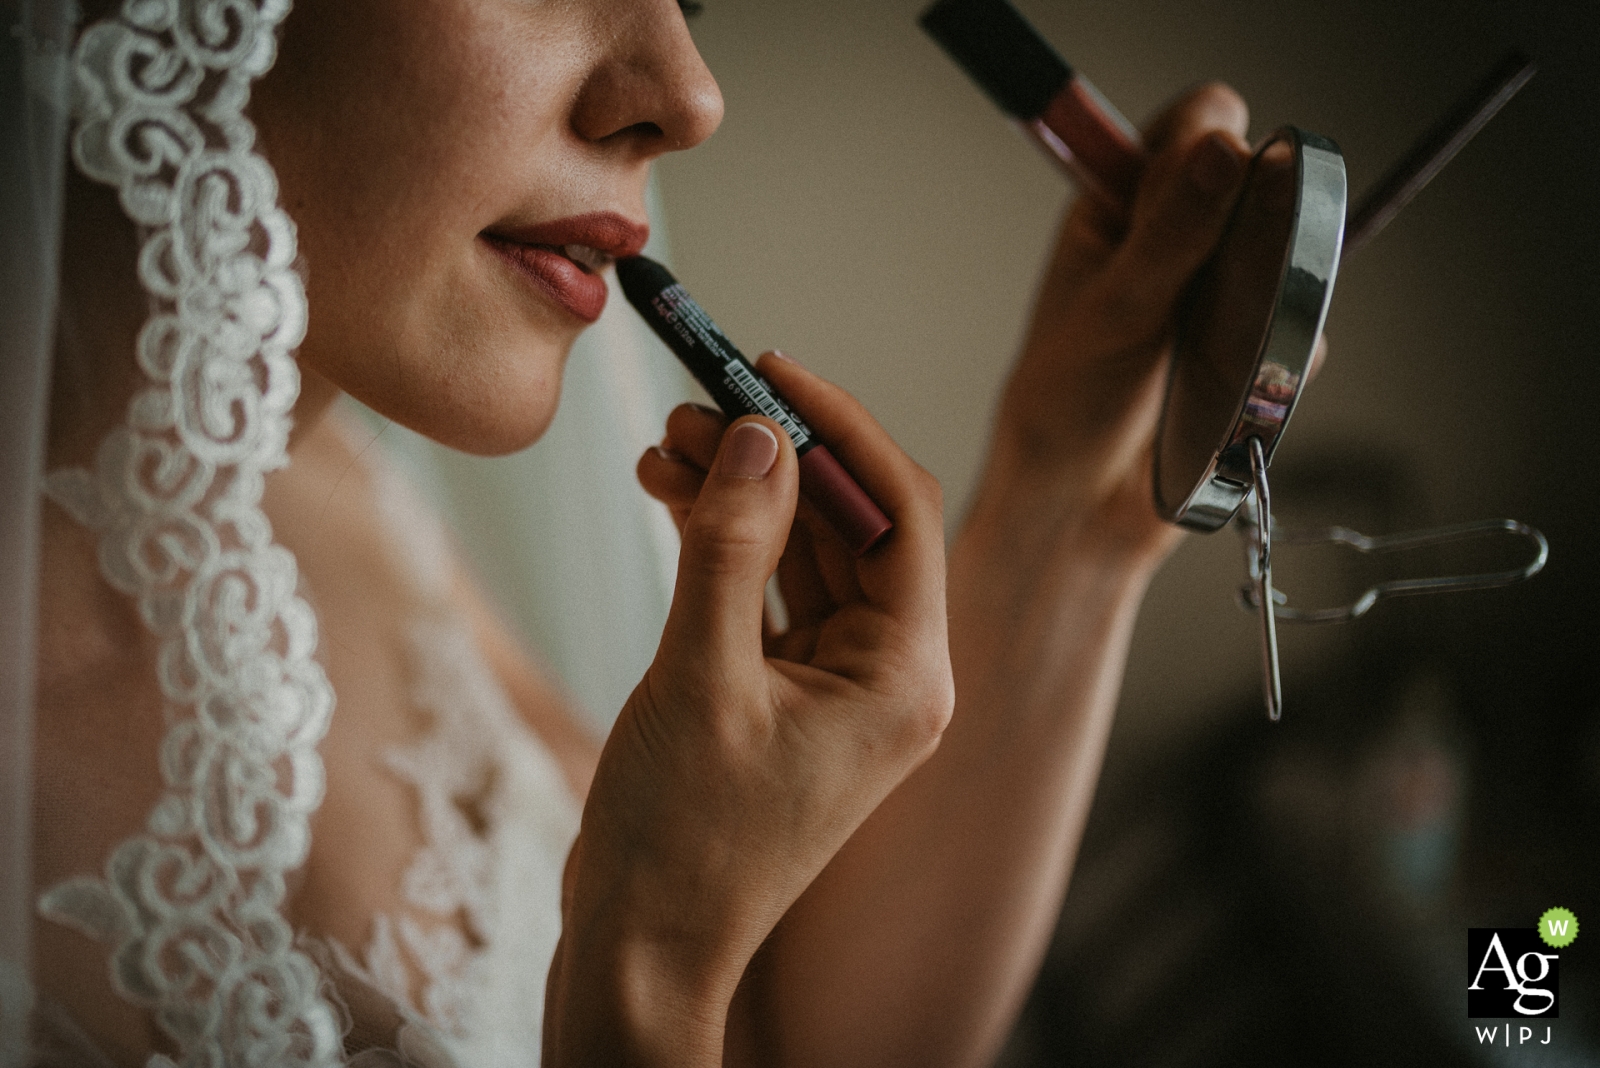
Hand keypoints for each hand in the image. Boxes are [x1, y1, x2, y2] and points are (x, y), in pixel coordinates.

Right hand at [546, 355, 952, 1064]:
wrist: (642, 942)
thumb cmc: (680, 838)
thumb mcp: (701, 678)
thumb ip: (731, 548)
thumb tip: (758, 438)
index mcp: (905, 678)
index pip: (897, 513)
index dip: (839, 429)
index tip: (769, 369)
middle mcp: (887, 677)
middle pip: (846, 524)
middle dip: (774, 457)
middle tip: (696, 405)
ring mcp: (836, 686)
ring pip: (802, 551)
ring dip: (742, 493)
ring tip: (668, 444)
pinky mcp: (786, 693)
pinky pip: (768, 591)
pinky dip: (723, 542)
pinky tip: (671, 496)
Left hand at [985, 83, 1256, 567]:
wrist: (1079, 512)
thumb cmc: (1063, 408)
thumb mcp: (1113, 310)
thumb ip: (1172, 231)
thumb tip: (1222, 148)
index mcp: (1119, 207)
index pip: (1193, 124)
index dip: (1216, 141)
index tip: (1216, 189)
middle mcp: (1171, 238)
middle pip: (1257, 179)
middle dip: (1254, 223)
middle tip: (1206, 283)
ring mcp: (1214, 290)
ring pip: (1289, 251)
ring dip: (1270, 293)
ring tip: (1208, 345)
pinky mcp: (1249, 342)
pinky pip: (1302, 322)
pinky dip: (1283, 350)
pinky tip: (1233, 384)